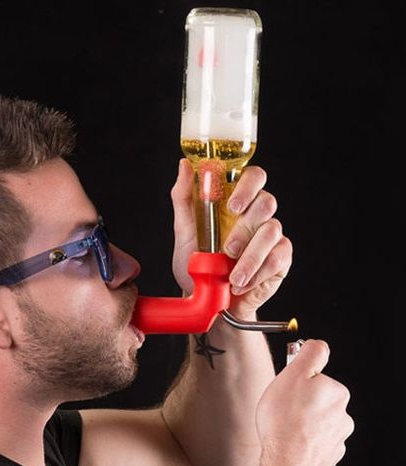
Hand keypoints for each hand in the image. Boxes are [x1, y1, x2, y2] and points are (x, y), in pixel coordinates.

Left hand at [170, 158, 291, 316]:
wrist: (208, 299)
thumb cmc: (198, 262)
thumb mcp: (184, 230)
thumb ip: (184, 197)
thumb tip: (185, 166)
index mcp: (235, 201)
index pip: (253, 177)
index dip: (248, 186)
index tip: (233, 205)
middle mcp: (256, 214)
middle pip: (267, 202)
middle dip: (246, 226)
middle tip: (228, 248)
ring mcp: (271, 235)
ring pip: (271, 232)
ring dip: (250, 257)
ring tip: (231, 275)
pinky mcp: (280, 257)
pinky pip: (277, 258)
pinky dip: (257, 273)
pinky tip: (241, 283)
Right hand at [256, 340, 354, 465]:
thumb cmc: (284, 421)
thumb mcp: (293, 374)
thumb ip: (309, 354)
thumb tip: (317, 345)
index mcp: (337, 393)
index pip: (315, 377)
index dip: (296, 381)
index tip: (286, 388)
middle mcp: (343, 416)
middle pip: (315, 400)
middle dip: (299, 403)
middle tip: (280, 409)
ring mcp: (336, 440)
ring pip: (314, 423)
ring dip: (300, 424)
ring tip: (282, 429)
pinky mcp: (327, 459)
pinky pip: (312, 444)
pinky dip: (301, 442)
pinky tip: (288, 444)